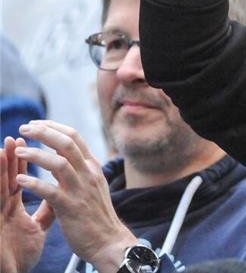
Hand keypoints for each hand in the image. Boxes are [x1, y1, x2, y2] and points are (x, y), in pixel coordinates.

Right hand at [2, 137, 48, 272]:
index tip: (31, 140)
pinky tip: (0, 180)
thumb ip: (48, 208)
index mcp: (12, 208)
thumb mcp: (37, 228)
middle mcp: (2, 210)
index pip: (19, 177)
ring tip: (2, 149)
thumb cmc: (19, 256)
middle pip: (6, 178)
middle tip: (15, 136)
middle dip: (11, 158)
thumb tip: (59, 190)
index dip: (24, 160)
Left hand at [13, 122, 136, 272]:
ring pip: (58, 163)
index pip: (74, 136)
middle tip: (23, 128)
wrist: (108, 240)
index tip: (35, 123)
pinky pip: (50, 191)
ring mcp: (80, 189)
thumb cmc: (96, 214)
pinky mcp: (71, 207)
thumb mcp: (93, 184)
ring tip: (18, 152)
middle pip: (66, 143)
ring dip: (35, 154)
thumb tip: (64, 152)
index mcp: (92, 166)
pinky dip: (34, 183)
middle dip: (43, 132)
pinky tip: (20, 180)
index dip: (53, 126)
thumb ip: (80, 168)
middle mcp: (88, 173)